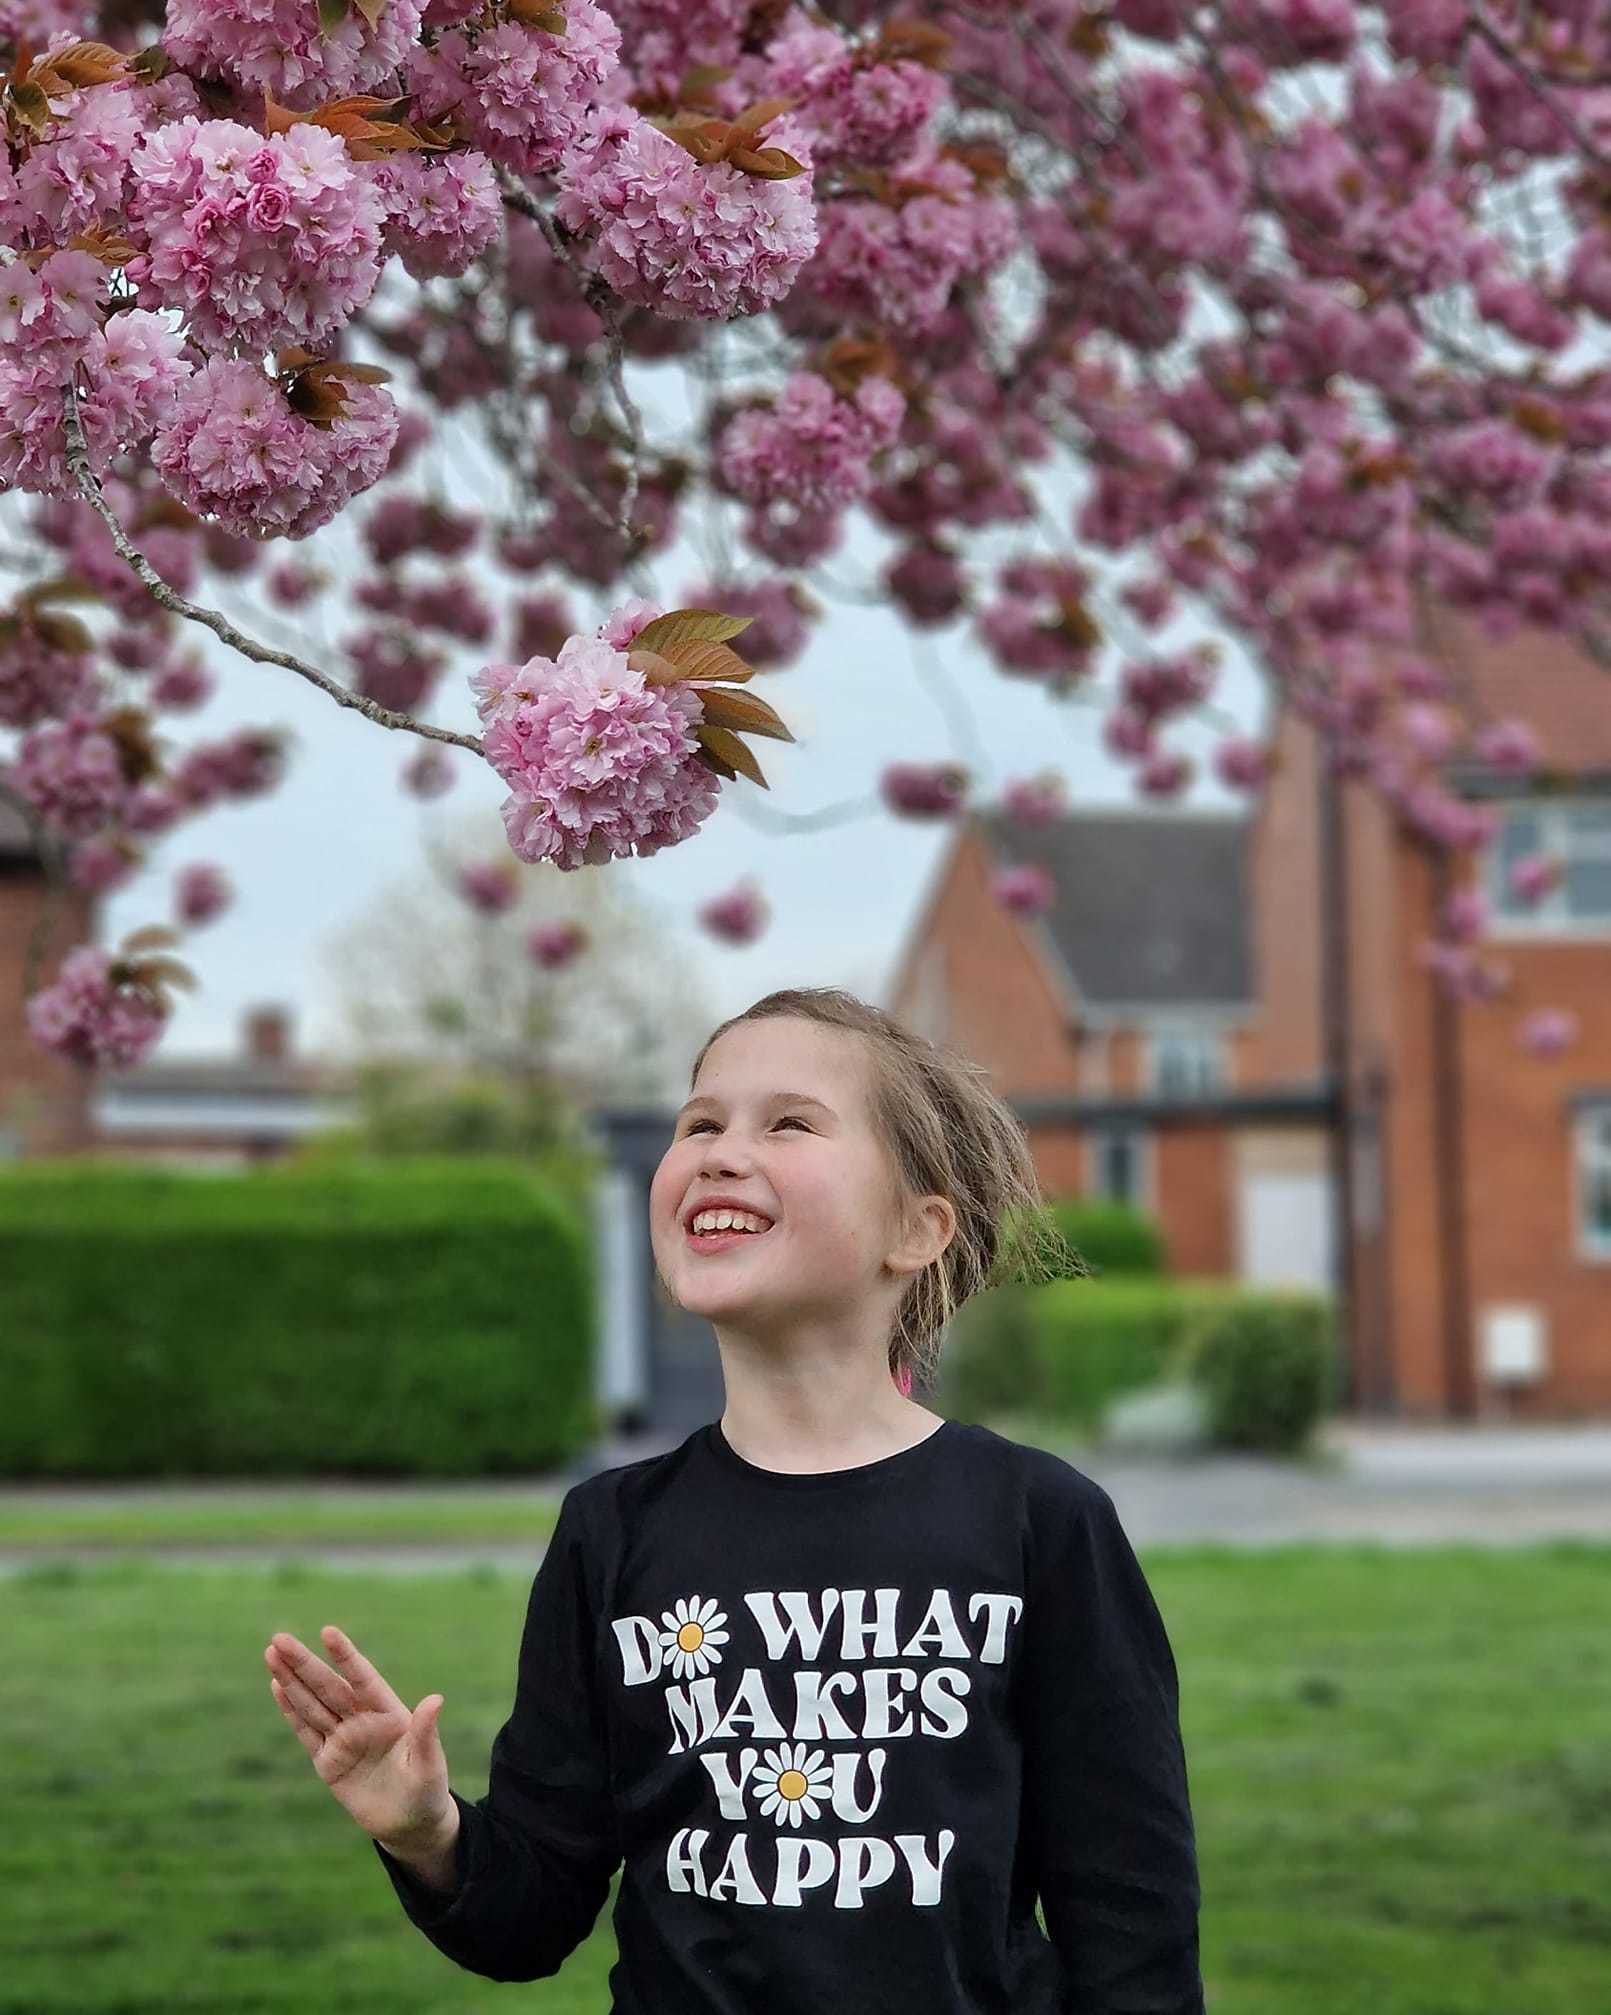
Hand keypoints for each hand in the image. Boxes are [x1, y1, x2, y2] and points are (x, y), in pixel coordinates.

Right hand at [264, 1624, 453, 1852]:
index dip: (345, 1656)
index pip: (363, 1678)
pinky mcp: (328, 1762)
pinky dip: (291, 1710)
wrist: (410, 1823)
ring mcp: (343, 1739)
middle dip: (304, 1663)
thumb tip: (435, 1699)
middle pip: (328, 1687)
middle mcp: (362, 1720)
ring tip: (272, 1654)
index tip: (328, 1632)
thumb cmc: (427, 1789)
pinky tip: (278, 1686)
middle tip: (280, 1639)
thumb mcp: (429, 1763)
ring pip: (312, 1704)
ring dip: (290, 1680)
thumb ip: (426, 1732)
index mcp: (389, 1712)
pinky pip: (306, 1732)